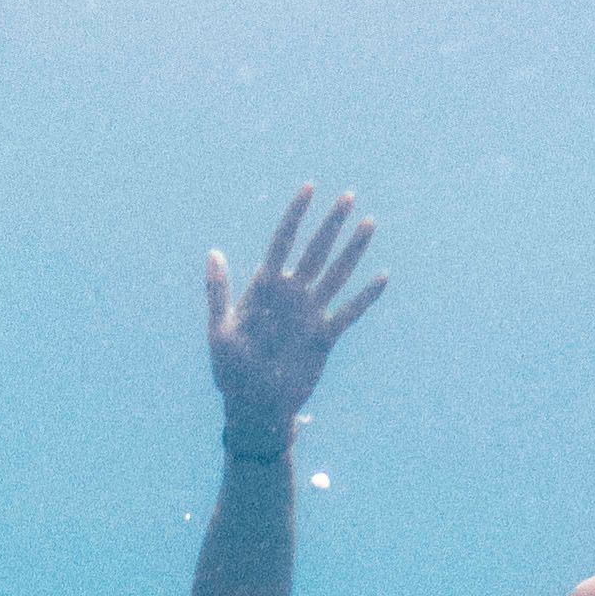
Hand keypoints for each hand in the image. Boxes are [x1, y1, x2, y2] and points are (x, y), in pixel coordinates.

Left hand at [205, 184, 384, 443]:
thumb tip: (213, 251)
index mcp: (264, 288)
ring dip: (352, 250)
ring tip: (368, 224)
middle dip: (330, 224)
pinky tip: (381, 278)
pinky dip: (365, 297)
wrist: (253, 406)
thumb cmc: (231, 370)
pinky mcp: (324, 337)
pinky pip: (349, 312)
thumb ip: (218, 290)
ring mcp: (309, 314)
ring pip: (336, 274)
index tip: (308, 189)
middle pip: (315, 251)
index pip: (282, 242)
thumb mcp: (220, 329)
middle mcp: (291, 295)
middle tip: (347, 196)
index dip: (295, 216)